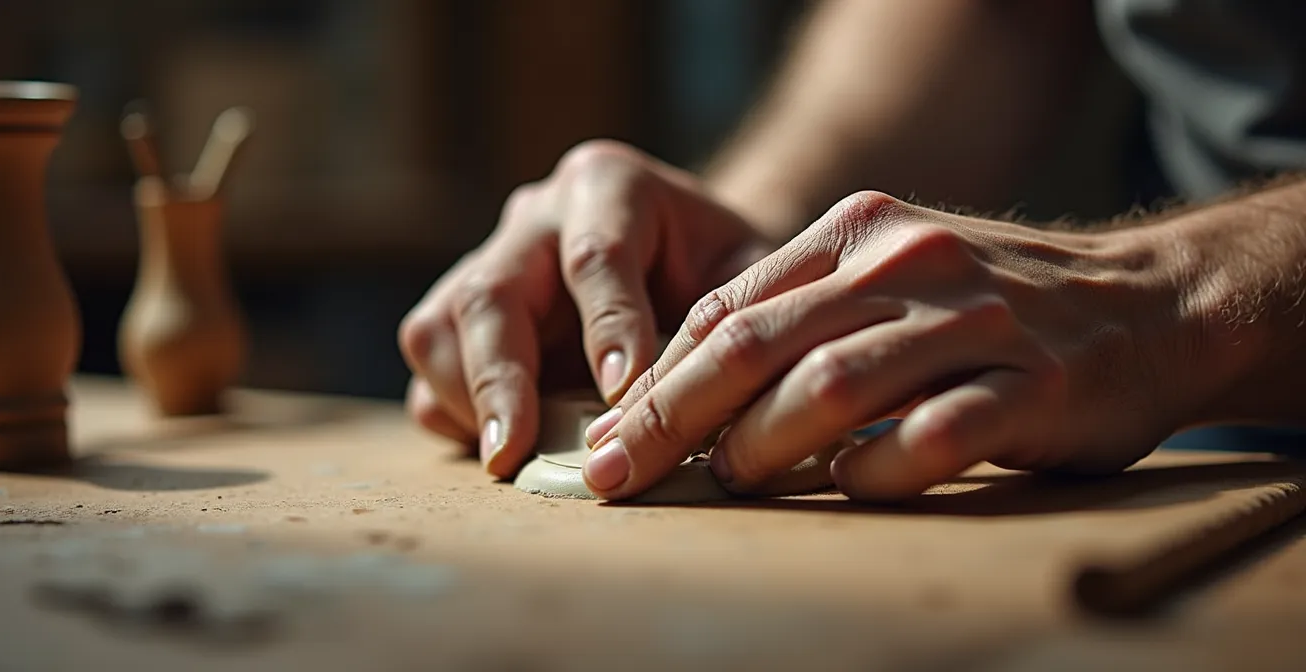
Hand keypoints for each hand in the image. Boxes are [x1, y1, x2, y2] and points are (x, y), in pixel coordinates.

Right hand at [398, 141, 774, 476]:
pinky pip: (431, 364)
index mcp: (610, 186)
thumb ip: (728, 320)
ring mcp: (489, 260)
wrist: (689, 253)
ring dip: (467, 399)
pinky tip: (502, 446)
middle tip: (516, 452)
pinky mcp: (462, 311)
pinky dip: (454, 411)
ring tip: (508, 459)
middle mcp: (536, 216)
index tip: (620, 395)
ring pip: (439, 327)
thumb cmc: (722, 267)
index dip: (607, 329)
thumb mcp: (748, 273)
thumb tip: (700, 404)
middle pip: (492, 293)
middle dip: (501, 379)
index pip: (595, 257)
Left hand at [583, 191, 1197, 500]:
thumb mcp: (889, 276)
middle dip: (672, 414)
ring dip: (762, 443)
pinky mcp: (1032, 386)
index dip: (658, 377)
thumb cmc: (989, 306)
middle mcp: (906, 264)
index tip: (609, 437)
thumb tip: (685, 386)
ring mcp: (971, 323)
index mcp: (857, 232)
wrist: (1148, 302)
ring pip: (832, 385)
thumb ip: (799, 313)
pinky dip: (876, 469)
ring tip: (728, 480)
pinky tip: (851, 483)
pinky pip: (932, 437)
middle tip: (618, 472)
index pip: (729, 308)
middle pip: (757, 345)